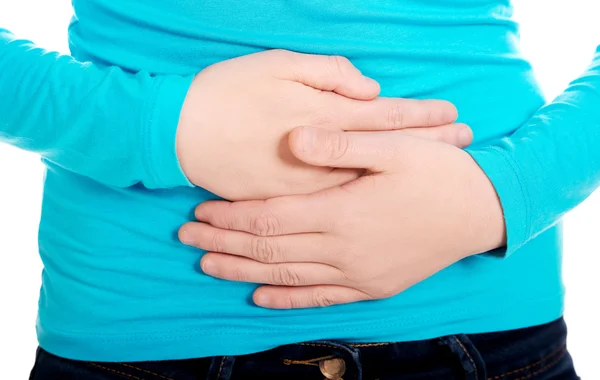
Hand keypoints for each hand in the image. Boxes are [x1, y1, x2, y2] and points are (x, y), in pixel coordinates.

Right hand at [176, 49, 469, 199]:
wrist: (182, 132)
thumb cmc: (230, 90)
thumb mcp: (278, 64)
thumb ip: (328, 75)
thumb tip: (369, 89)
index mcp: (324, 115)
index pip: (386, 118)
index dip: (422, 117)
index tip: (455, 117)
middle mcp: (325, 154)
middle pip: (387, 152)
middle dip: (428, 147)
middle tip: (465, 147)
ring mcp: (309, 183)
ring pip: (368, 182)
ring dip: (405, 176)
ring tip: (439, 174)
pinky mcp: (289, 202)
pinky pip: (335, 206)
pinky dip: (366, 201)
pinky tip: (387, 202)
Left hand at [179, 126, 505, 308]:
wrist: (481, 212)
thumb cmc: (438, 173)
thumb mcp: (394, 146)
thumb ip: (339, 145)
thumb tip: (291, 139)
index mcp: (343, 212)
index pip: (270, 218)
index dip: (231, 215)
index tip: (200, 209)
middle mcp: (344, 250)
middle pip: (269, 250)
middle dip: (225, 242)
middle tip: (187, 236)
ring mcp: (358, 274)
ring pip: (286, 277)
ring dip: (243, 271)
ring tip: (208, 265)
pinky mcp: (372, 287)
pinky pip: (319, 299)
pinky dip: (286, 299)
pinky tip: (259, 298)